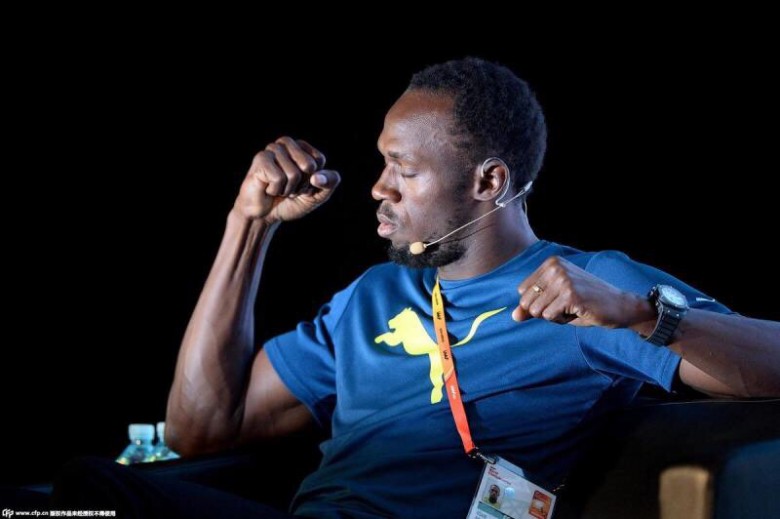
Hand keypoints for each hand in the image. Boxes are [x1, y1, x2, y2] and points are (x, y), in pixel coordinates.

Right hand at [233, 137, 340, 222]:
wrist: (265, 216)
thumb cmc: (290, 202)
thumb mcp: (318, 195)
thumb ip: (329, 183)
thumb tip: (318, 177)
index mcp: (302, 147)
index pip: (319, 161)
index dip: (314, 180)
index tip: (302, 185)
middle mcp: (286, 144)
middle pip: (308, 165)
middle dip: (301, 185)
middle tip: (289, 188)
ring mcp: (272, 149)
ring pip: (293, 173)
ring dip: (287, 189)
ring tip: (277, 188)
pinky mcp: (260, 159)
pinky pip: (278, 178)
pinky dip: (275, 190)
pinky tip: (267, 188)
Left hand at [512, 256, 652, 327]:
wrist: (620, 306)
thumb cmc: (586, 304)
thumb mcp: (556, 302)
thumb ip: (532, 307)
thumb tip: (514, 316)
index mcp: (551, 263)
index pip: (523, 291)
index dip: (539, 303)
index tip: (561, 298)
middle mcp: (555, 267)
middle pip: (527, 302)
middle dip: (545, 311)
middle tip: (568, 305)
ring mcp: (563, 280)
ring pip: (537, 311)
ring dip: (554, 316)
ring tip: (573, 307)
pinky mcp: (571, 295)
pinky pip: (549, 316)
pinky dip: (562, 320)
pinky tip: (579, 311)